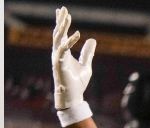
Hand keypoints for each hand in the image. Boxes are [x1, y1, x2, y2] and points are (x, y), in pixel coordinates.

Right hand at [51, 7, 95, 124]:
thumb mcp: (87, 65)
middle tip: (63, 9)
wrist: (73, 97)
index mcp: (63, 53)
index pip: (61, 35)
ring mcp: (57, 58)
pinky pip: (63, 50)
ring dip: (62, 27)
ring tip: (67, 16)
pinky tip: (78, 34)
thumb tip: (92, 40)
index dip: (62, 23)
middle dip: (60, 21)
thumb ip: (88, 53)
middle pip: (58, 33)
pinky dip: (70, 41)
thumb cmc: (77, 83)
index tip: (63, 12)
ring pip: (58, 39)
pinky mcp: (59, 64)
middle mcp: (58, 53)